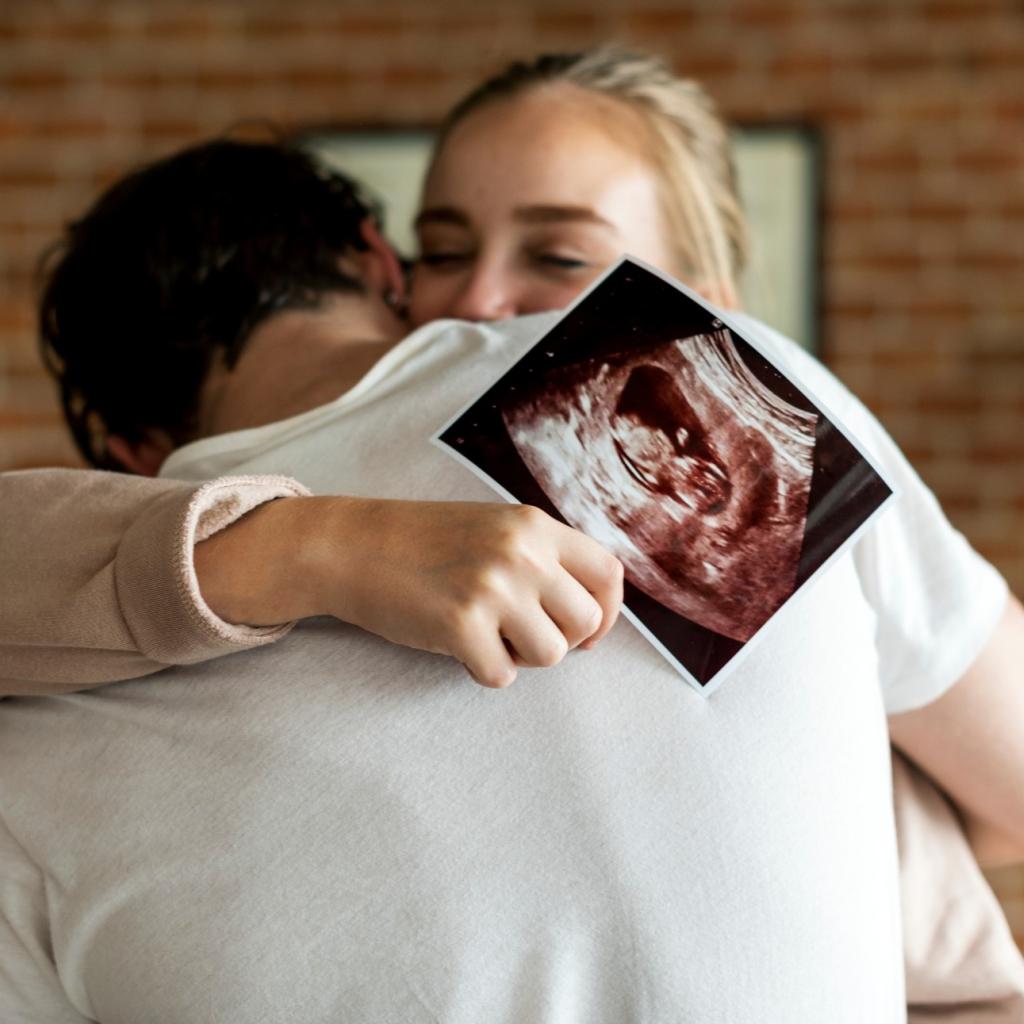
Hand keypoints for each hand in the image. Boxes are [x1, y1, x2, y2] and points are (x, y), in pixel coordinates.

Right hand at [195, 496, 623, 687]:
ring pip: (551, 654)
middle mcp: (521, 553)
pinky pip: (501, 674)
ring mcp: (492, 588)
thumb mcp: (493, 528)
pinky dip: (482, 669)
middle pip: (584, 622)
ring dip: (521, 656)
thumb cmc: (423, 542)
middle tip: (521, 633)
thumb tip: (590, 614)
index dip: (607, 612)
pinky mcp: (460, 625)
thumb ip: (542, 557)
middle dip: (560, 639)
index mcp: (534, 525)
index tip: (585, 631)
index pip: (609, 574)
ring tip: (486, 634)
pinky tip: (457, 644)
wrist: (353, 546)